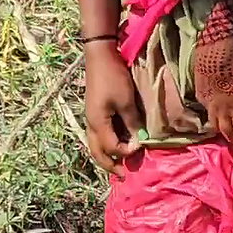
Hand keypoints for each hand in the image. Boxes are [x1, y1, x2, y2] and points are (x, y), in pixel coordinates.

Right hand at [82, 43, 143, 178]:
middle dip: (110, 165)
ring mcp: (90, 119)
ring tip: (116, 165)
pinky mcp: (94, 112)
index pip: (112, 147)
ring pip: (94, 145)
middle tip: (123, 176)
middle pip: (97, 153)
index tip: (141, 145)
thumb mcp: (126, 101)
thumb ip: (132, 122)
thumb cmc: (113, 78)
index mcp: (98, 123)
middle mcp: (91, 125)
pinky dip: (105, 145)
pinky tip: (114, 145)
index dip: (127, 150)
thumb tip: (139, 140)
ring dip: (105, 157)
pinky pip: (97, 136)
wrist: (100, 56)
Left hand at [192, 0, 232, 155]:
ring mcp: (224, 111)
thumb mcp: (204, 61)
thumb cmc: (211, 52)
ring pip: (228, 131)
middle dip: (221, 134)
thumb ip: (209, 64)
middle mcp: (211, 106)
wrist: (218, 57)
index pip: (209, 109)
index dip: (214, 117)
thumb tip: (212, 55)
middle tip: (227, 144)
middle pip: (216, 124)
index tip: (217, 123)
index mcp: (203, 92)